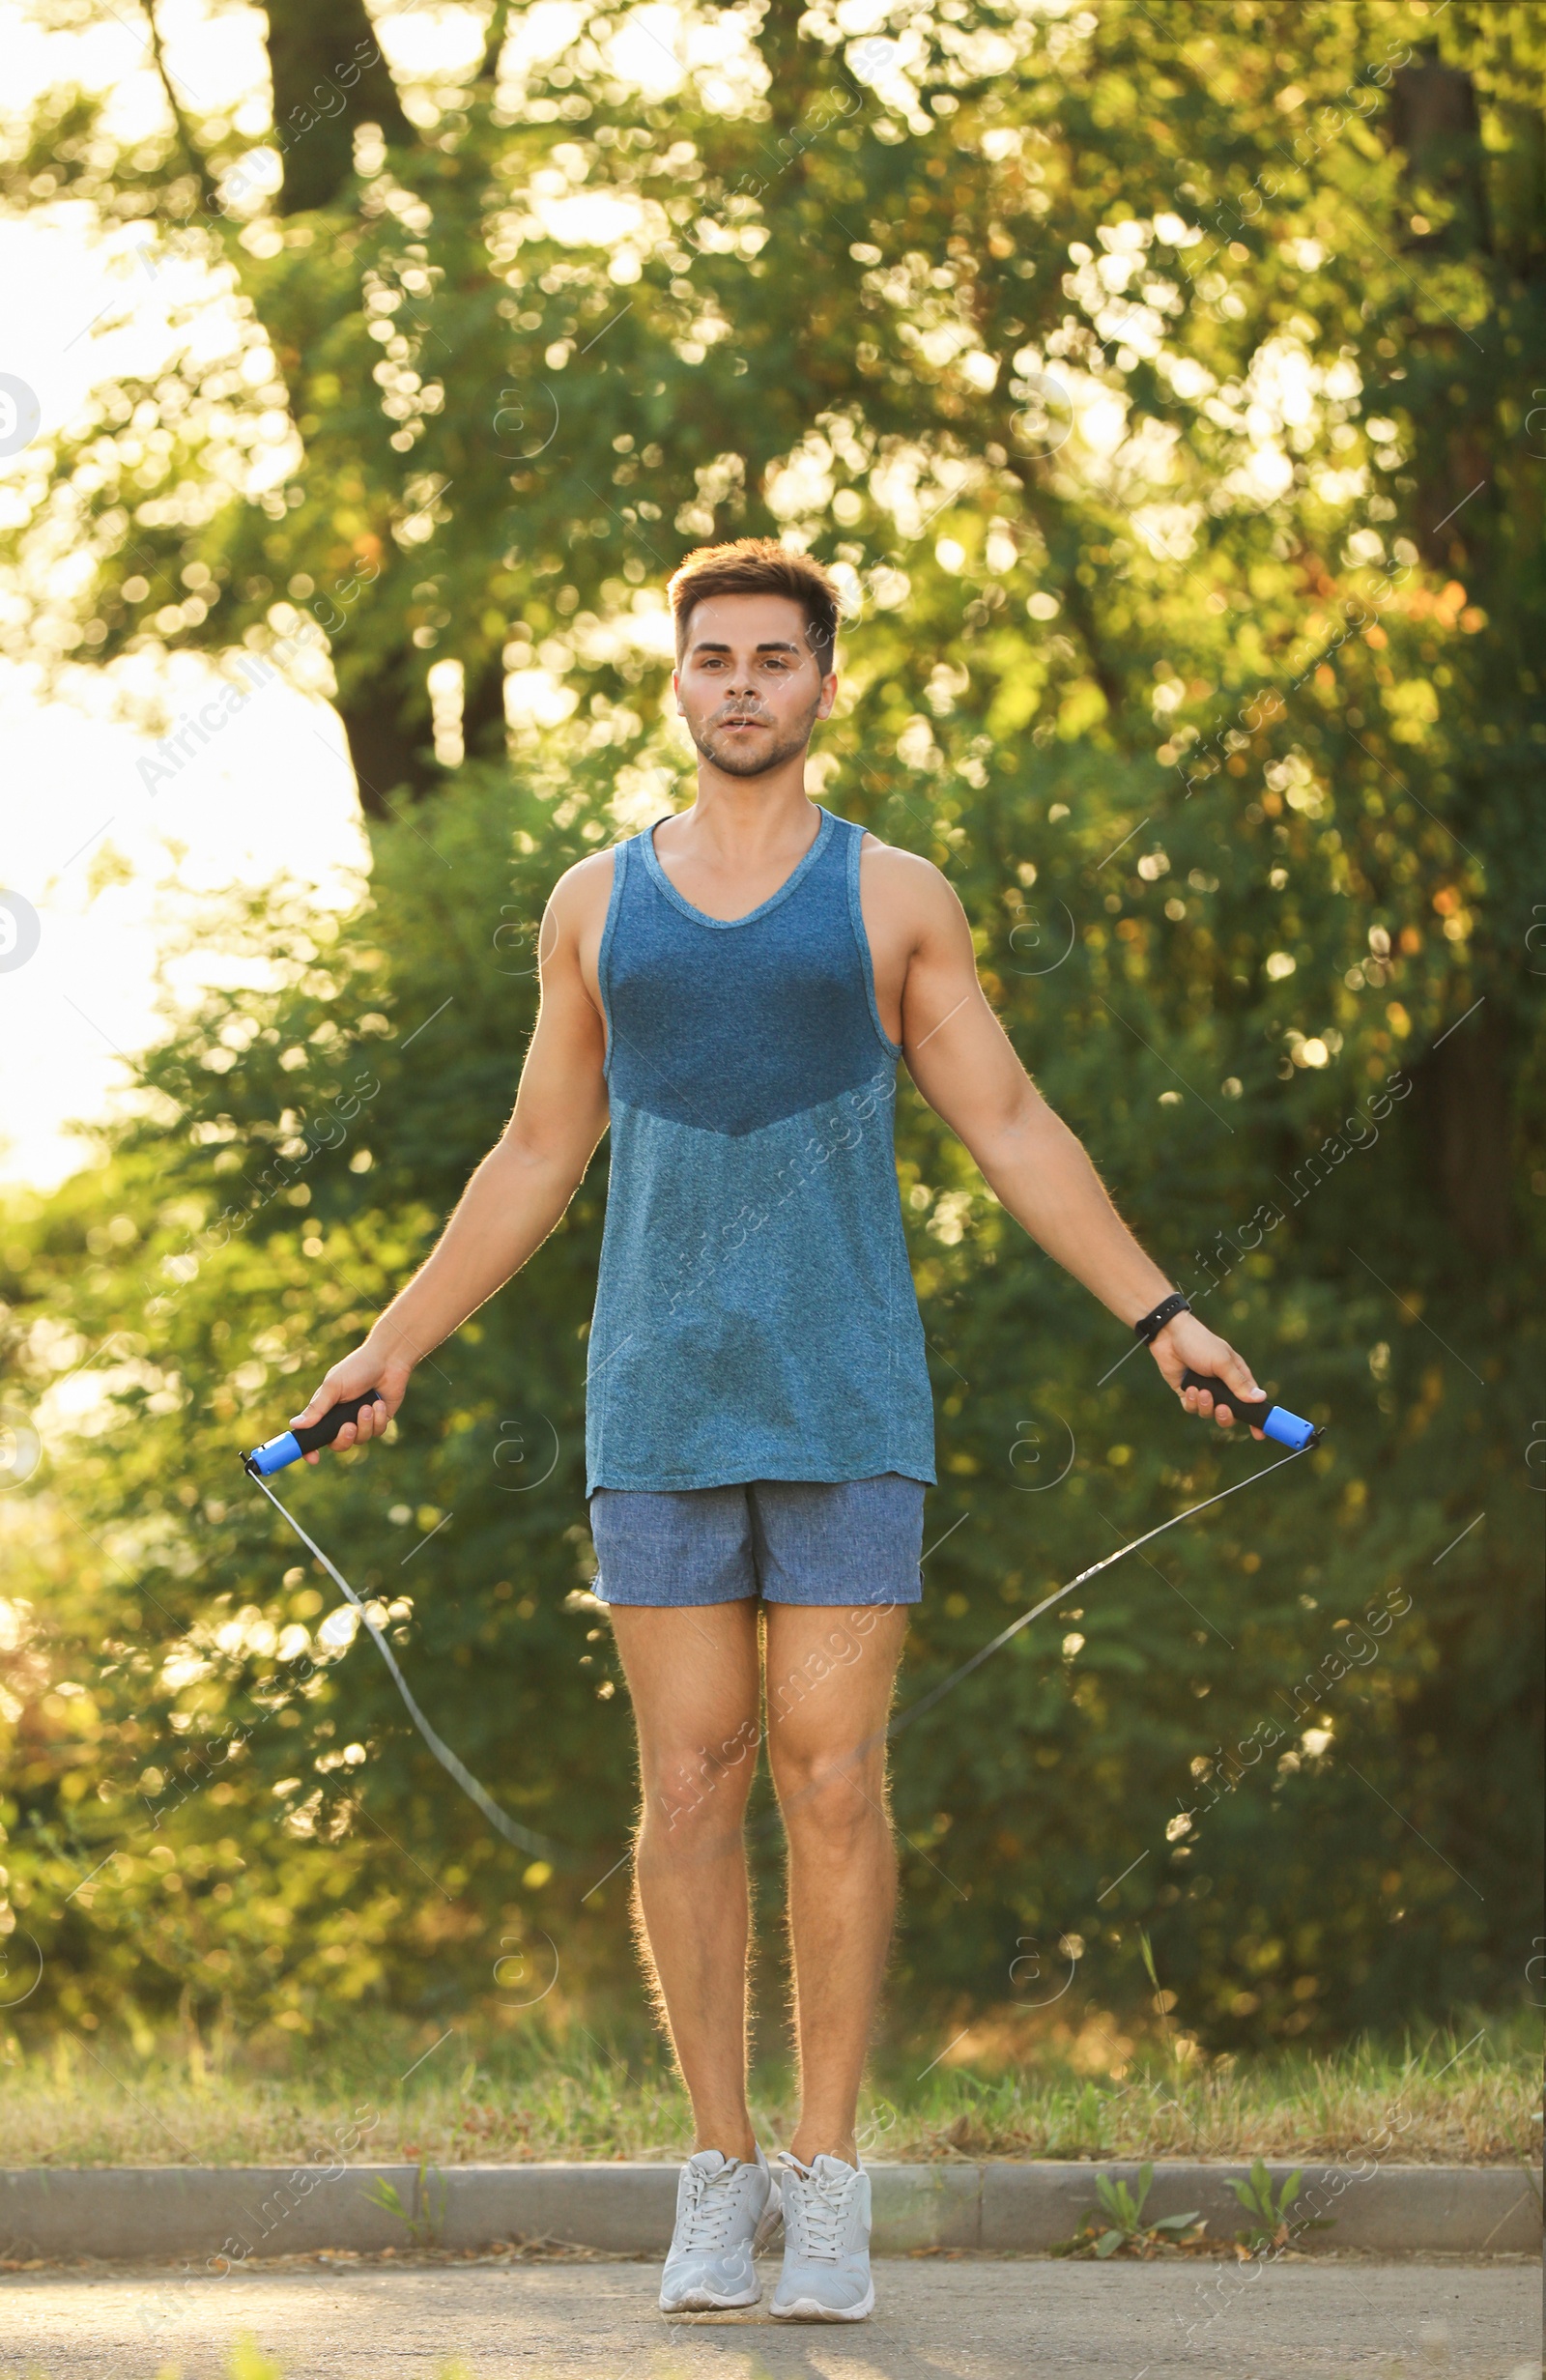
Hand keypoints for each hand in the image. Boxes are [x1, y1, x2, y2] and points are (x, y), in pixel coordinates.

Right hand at [290, 1339, 412, 1463]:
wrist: (387, 1360)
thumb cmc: (357, 1368)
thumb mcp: (333, 1387)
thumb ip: (317, 1408)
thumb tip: (295, 1425)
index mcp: (326, 1410)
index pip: (314, 1435)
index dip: (310, 1449)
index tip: (313, 1458)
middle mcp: (342, 1418)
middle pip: (338, 1444)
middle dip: (344, 1439)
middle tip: (348, 1426)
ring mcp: (361, 1421)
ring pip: (359, 1439)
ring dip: (364, 1424)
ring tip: (368, 1406)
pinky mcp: (379, 1420)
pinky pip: (377, 1432)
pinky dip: (378, 1418)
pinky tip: (379, 1402)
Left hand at [1148, 1312, 1266, 1439]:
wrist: (1169, 1335)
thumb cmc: (1200, 1343)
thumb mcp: (1222, 1362)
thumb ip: (1238, 1383)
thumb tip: (1261, 1399)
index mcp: (1237, 1377)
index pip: (1251, 1402)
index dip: (1256, 1418)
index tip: (1259, 1434)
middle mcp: (1223, 1386)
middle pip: (1230, 1414)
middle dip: (1226, 1416)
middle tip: (1222, 1409)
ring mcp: (1204, 1390)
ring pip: (1209, 1413)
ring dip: (1206, 1406)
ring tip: (1200, 1391)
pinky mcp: (1187, 1392)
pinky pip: (1192, 1408)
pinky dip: (1192, 1402)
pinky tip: (1189, 1388)